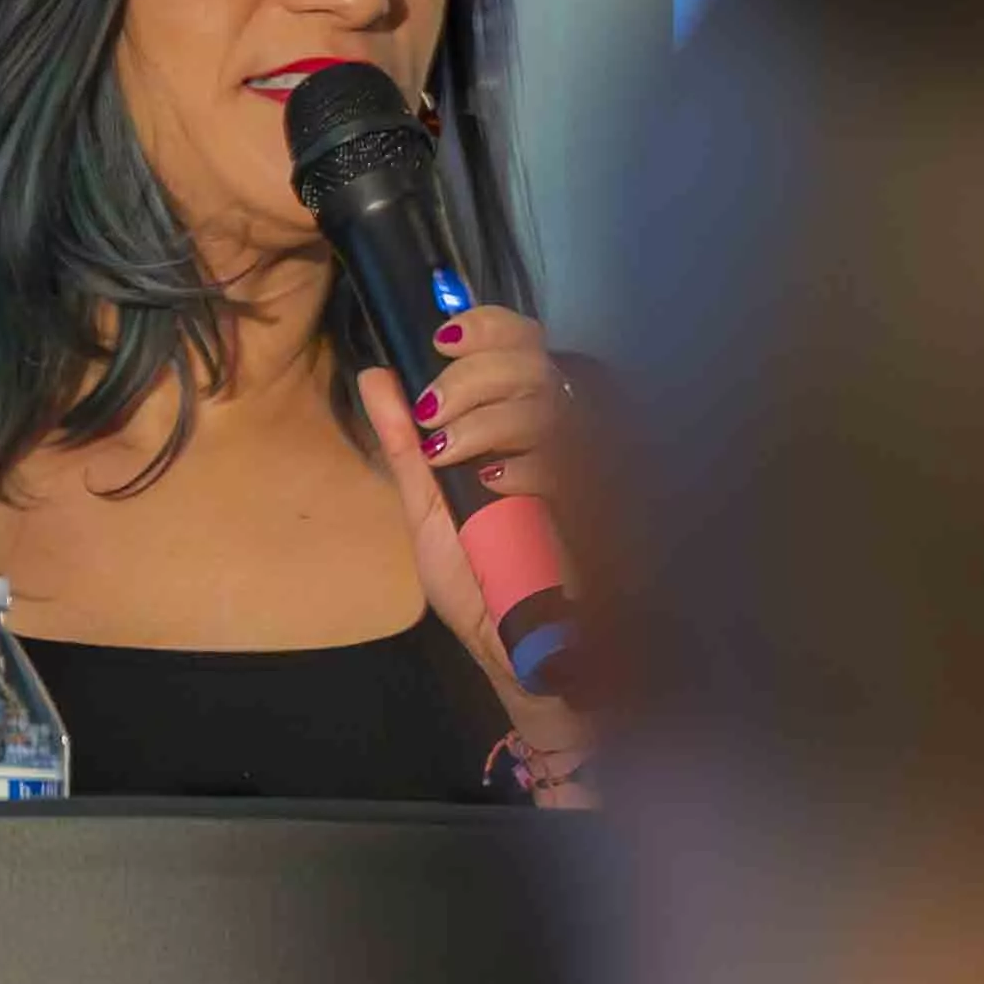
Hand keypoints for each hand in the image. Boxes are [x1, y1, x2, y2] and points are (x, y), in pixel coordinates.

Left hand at [358, 364, 595, 799]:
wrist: (515, 655)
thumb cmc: (479, 587)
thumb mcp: (428, 511)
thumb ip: (405, 444)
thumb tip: (378, 376)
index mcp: (520, 427)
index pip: (522, 343)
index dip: (489, 327)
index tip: (442, 342)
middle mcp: (560, 437)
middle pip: (533, 360)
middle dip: (473, 375)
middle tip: (433, 413)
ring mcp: (588, 469)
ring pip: (549, 402)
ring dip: (489, 416)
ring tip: (450, 452)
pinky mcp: (606, 507)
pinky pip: (574, 462)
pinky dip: (528, 465)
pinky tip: (494, 484)